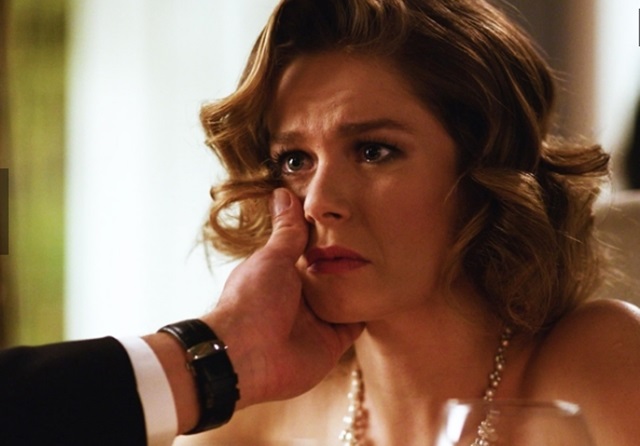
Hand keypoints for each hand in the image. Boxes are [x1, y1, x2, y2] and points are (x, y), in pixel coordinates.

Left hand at [203, 188, 363, 407]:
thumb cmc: (251, 302)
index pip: (310, 249)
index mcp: (282, 272)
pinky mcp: (332, 341)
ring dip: (361, 283)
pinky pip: (355, 323)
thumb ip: (287, 231)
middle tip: (378, 232)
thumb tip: (283, 193)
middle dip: (349, 258)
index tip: (350, 212)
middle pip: (331, 273)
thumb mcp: (272, 258)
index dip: (328, 234)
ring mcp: (316, 319)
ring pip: (346, 296)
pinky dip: (368, 310)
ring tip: (388, 257)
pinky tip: (385, 291)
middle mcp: (300, 295)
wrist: (247, 357)